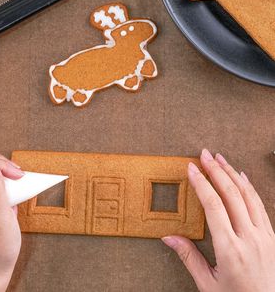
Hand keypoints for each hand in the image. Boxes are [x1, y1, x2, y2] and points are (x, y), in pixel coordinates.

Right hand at [162, 149, 274, 291]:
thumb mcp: (208, 284)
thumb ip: (188, 257)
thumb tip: (168, 237)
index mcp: (230, 249)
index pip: (212, 205)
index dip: (201, 183)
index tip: (191, 168)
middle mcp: (249, 238)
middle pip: (231, 194)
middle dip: (216, 170)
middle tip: (205, 154)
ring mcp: (264, 236)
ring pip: (248, 195)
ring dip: (233, 173)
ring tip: (221, 158)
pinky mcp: (272, 237)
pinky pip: (260, 205)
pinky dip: (249, 187)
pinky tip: (242, 176)